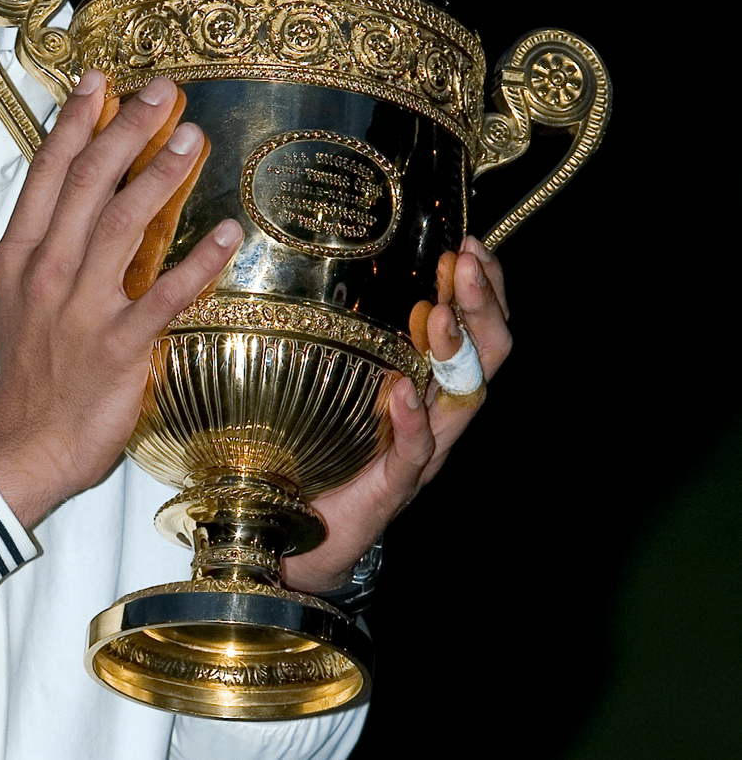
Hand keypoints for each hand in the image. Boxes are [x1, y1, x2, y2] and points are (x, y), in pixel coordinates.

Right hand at [0, 71, 240, 529]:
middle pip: (86, 185)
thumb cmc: (27, 371)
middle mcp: (48, 272)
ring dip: (159, 177)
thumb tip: (77, 200)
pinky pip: (162, 296)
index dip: (74, 123)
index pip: (47, 175)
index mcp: (20, 255)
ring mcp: (81, 308)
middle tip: (162, 91)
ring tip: (193, 138)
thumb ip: (45, 247)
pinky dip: (195, 263)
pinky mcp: (117, 346)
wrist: (22, 444)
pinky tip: (225, 234)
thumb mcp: (16, 298)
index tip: (100, 81)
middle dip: (124, 131)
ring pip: (121, 226)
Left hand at [281, 236, 511, 592]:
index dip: (481, 288)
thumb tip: (304, 264)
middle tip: (468, 263)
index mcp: (425, 384)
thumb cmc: (310, 450)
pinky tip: (406, 391)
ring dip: (456, 352)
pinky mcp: (392, 487)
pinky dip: (414, 422)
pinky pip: (414, 453)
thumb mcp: (325, 382)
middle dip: (483, 306)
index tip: (470, 243)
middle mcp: (435, 415)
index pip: (472, 328)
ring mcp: (421, 452)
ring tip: (442, 312)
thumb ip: (330, 337)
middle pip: (485, 357)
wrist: (293, 535)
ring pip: (464, 401)